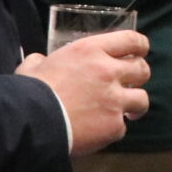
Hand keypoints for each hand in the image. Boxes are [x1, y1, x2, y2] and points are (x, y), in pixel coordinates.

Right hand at [16, 29, 151, 155]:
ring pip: (142, 99)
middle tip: (129, 84)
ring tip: (127, 112)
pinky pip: (122, 126)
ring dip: (135, 105)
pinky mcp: (114, 125)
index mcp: (91, 51)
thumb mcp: (33, 66)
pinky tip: (101, 131)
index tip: (140, 53)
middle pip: (142, 69)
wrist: (31, 123)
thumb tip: (40, 61)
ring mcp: (115, 99)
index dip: (140, 46)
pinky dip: (113, 129)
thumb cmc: (29, 91)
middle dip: (138, 77)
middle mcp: (108, 71)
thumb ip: (42, 60)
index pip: (131, 40)